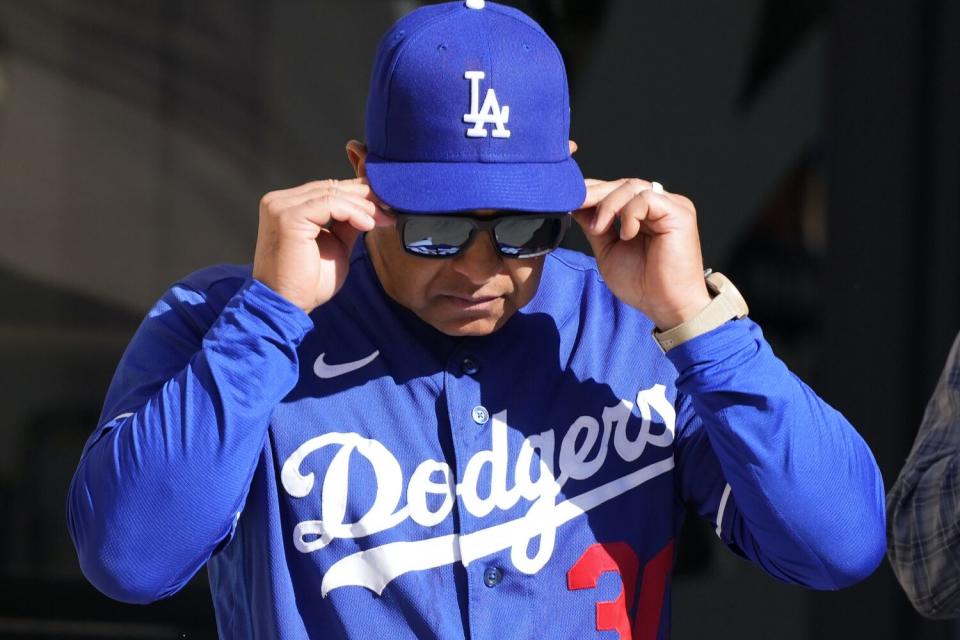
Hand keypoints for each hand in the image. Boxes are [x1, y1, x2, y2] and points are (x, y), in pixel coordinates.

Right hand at [252, 178, 392, 313]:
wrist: (288, 306)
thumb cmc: (307, 283)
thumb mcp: (335, 245)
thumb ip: (346, 224)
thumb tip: (369, 207)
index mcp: (287, 206)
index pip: (326, 190)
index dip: (357, 195)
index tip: (384, 206)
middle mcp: (280, 202)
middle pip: (330, 187)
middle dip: (364, 197)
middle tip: (389, 209)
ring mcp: (281, 207)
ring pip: (332, 193)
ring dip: (363, 206)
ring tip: (382, 219)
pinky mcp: (288, 216)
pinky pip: (329, 204)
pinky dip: (353, 212)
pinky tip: (368, 225)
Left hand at [574, 178, 711, 329]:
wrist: (666, 306)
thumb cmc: (642, 284)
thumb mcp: (608, 251)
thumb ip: (596, 226)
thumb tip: (576, 206)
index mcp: (643, 213)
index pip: (615, 189)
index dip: (591, 192)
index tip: (568, 201)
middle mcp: (658, 205)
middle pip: (621, 184)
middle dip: (594, 194)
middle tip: (575, 205)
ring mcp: (670, 206)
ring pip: (632, 187)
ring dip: (608, 205)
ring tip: (599, 229)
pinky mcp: (679, 212)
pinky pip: (647, 198)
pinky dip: (630, 214)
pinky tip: (626, 235)